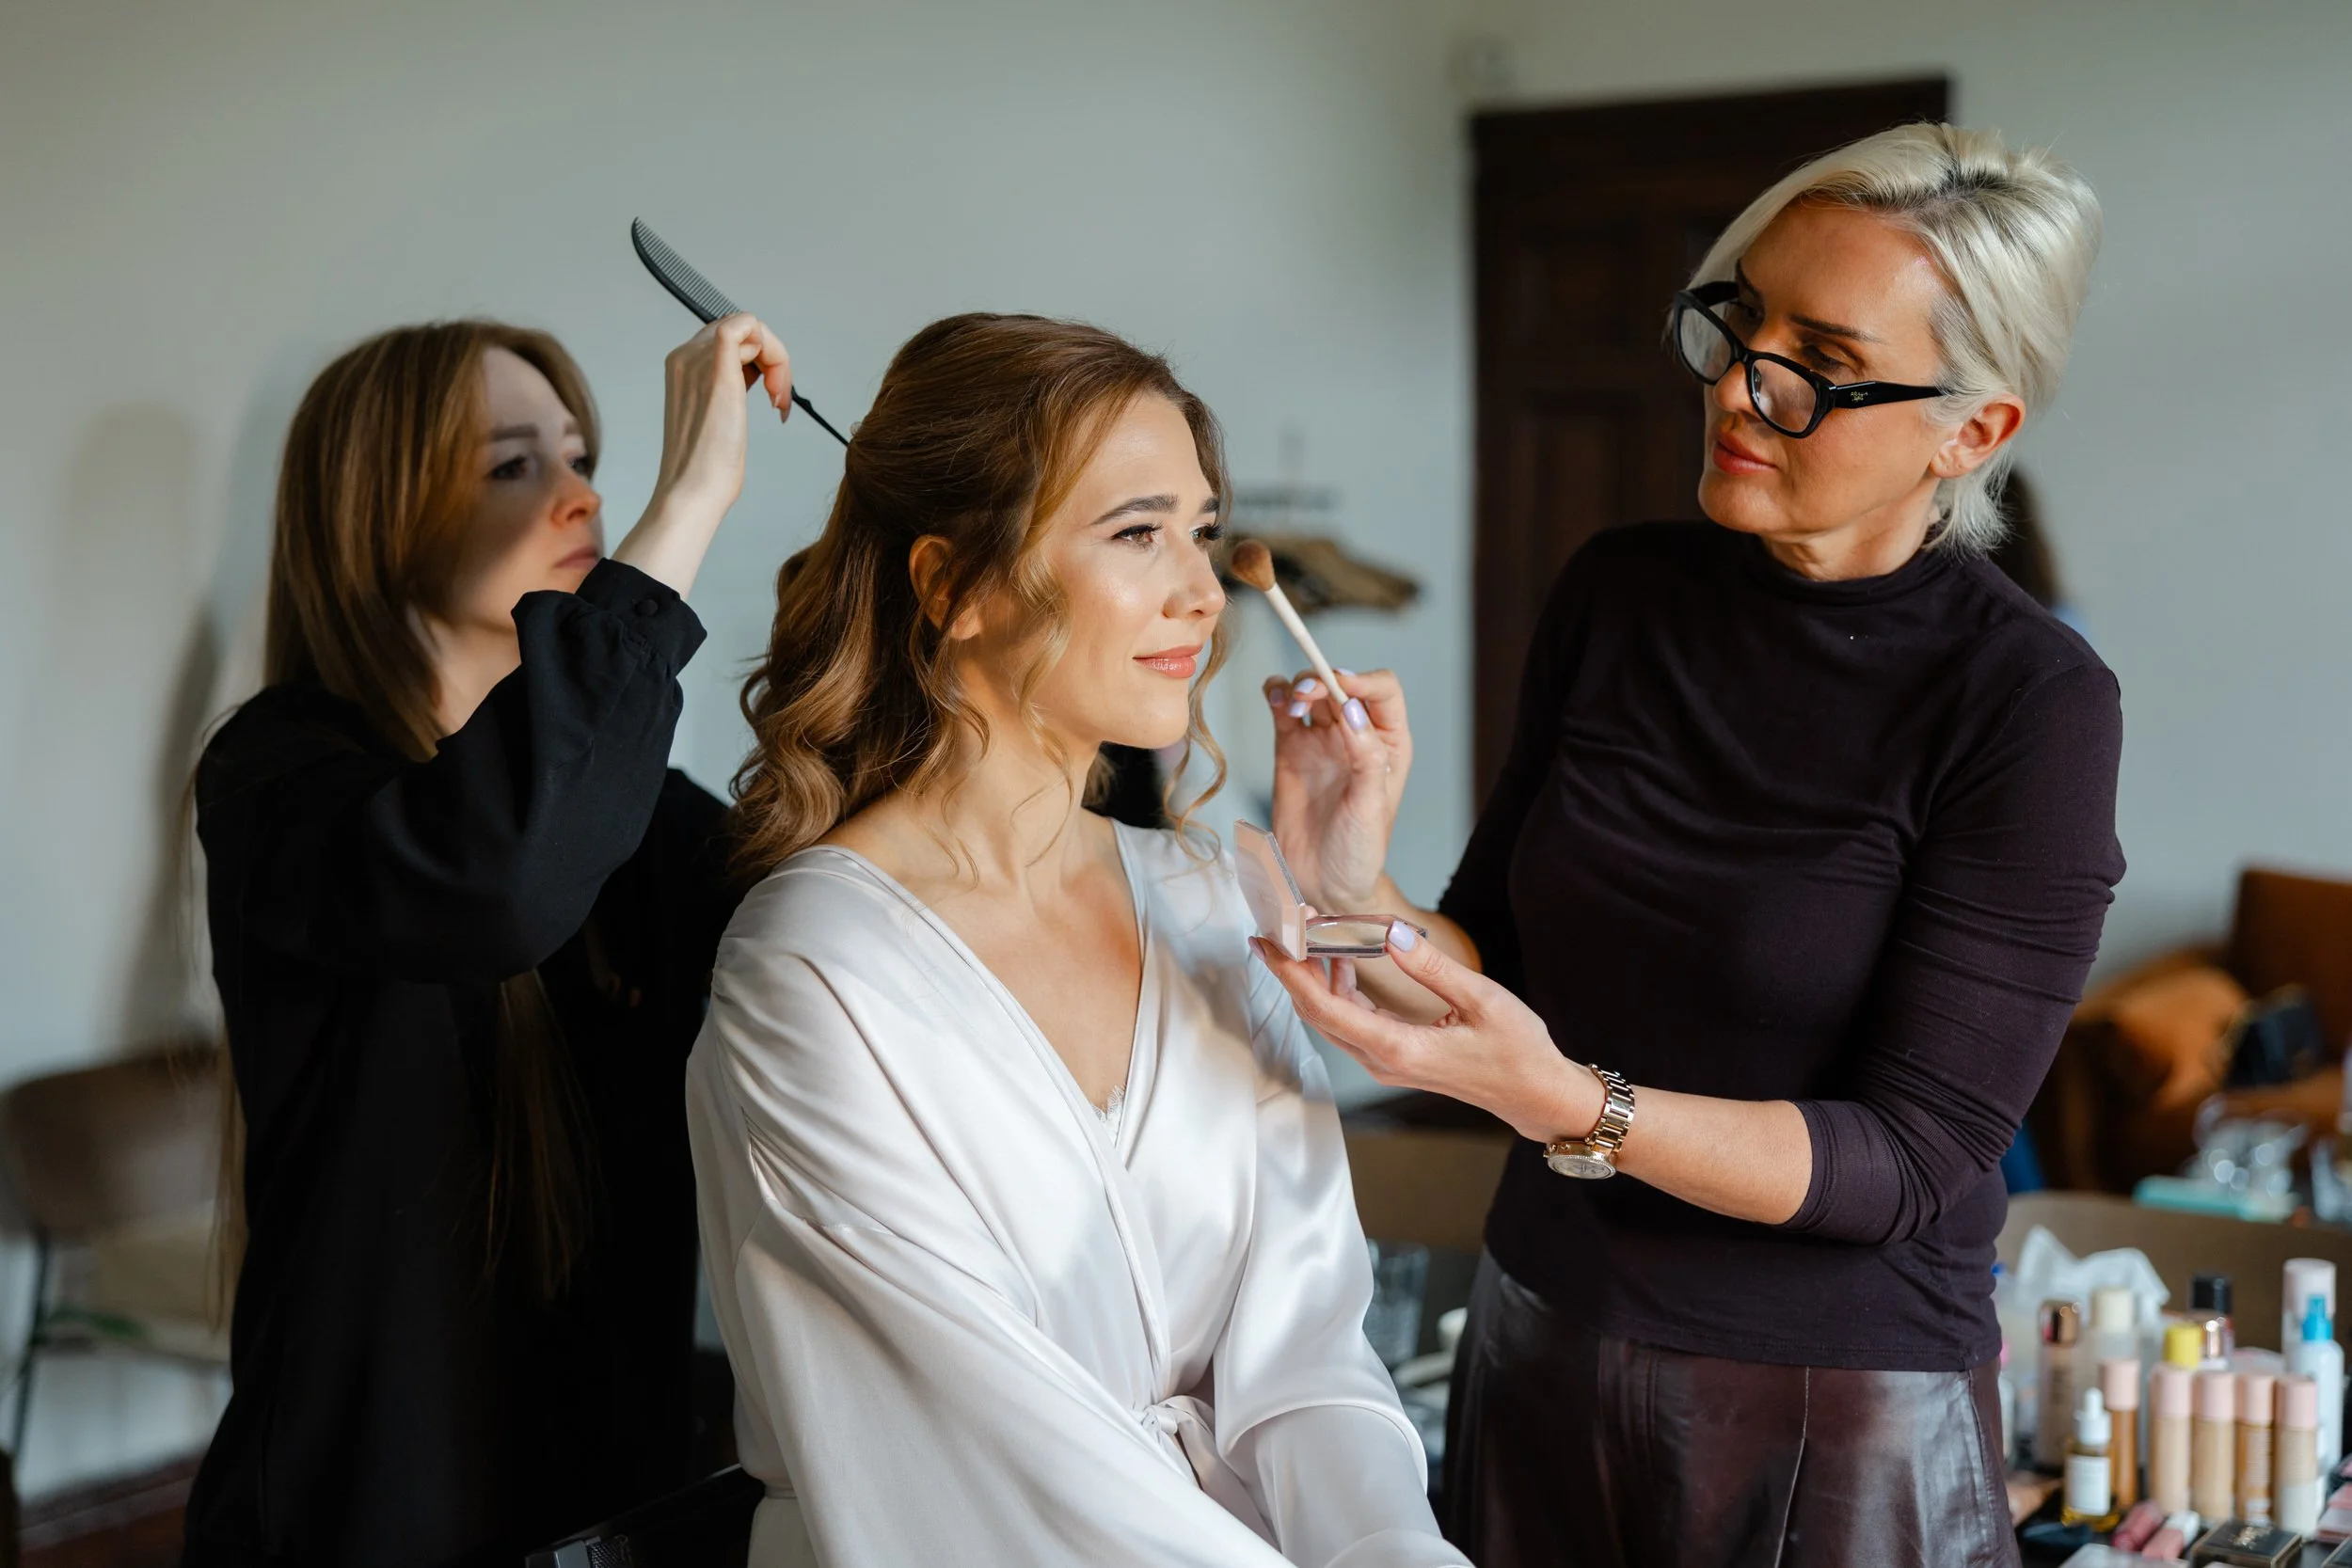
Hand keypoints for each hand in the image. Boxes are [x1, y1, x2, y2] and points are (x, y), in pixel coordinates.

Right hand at [613, 315, 790, 595]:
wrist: (693, 492)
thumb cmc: (706, 467)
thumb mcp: (717, 416)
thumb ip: (728, 389)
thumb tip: (756, 375)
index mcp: (682, 366)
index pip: (728, 337)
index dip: (758, 360)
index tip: (770, 396)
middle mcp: (686, 357)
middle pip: (742, 329)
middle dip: (771, 358)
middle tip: (778, 399)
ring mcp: (699, 361)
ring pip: (751, 328)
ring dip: (777, 361)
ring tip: (778, 401)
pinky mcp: (718, 372)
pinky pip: (746, 325)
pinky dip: (775, 354)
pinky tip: (776, 393)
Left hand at [1250, 922, 1598, 1145]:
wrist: (1534, 1094)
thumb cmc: (1517, 1050)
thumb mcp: (1482, 1000)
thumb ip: (1432, 968)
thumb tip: (1389, 933)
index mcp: (1398, 1048)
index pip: (1325, 1009)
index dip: (1291, 974)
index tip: (1269, 942)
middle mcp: (1383, 1060)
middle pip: (1317, 1014)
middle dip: (1293, 970)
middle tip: (1280, 926)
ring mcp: (1387, 1062)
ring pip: (1332, 1018)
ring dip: (1315, 978)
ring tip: (1309, 933)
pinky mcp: (1395, 1056)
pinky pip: (1352, 1022)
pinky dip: (1339, 989)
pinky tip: (1343, 960)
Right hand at [1264, 666, 1410, 910]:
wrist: (1324, 885)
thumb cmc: (1358, 852)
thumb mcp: (1370, 806)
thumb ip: (1365, 756)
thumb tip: (1352, 709)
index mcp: (1388, 745)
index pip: (1383, 692)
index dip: (1362, 680)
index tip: (1340, 686)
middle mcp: (1355, 737)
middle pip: (1341, 686)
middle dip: (1323, 681)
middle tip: (1306, 695)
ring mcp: (1321, 742)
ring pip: (1311, 693)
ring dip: (1299, 687)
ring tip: (1289, 704)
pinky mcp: (1290, 751)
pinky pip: (1282, 711)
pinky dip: (1275, 696)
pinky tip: (1273, 698)